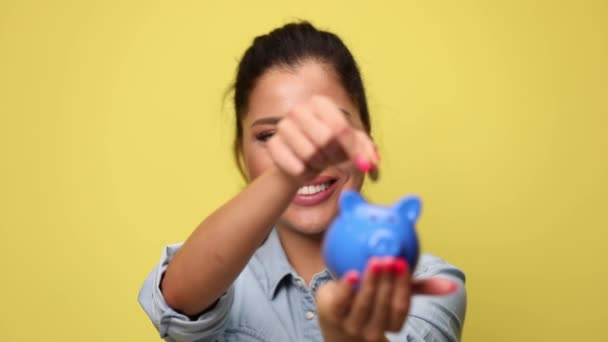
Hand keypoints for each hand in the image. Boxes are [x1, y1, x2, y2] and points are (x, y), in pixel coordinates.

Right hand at [266, 95, 377, 183]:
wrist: (299, 163)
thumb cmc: (329, 150)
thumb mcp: (351, 147)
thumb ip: (366, 152)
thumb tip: (372, 163)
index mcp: (320, 103)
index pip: (341, 128)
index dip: (354, 149)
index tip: (362, 164)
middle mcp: (299, 110)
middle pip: (325, 139)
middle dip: (334, 156)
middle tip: (333, 160)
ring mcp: (283, 126)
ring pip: (310, 153)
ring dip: (318, 165)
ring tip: (317, 162)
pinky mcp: (273, 145)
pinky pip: (295, 166)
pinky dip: (304, 173)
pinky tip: (303, 168)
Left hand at [316, 257, 457, 341]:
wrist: (335, 316)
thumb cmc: (369, 302)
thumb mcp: (393, 295)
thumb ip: (418, 287)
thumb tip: (452, 285)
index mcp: (390, 324)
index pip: (400, 307)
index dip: (402, 286)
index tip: (402, 264)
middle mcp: (372, 328)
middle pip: (383, 305)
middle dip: (387, 281)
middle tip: (389, 258)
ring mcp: (351, 324)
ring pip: (364, 303)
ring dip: (371, 281)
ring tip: (375, 260)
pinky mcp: (333, 314)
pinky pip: (341, 301)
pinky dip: (346, 287)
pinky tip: (352, 273)